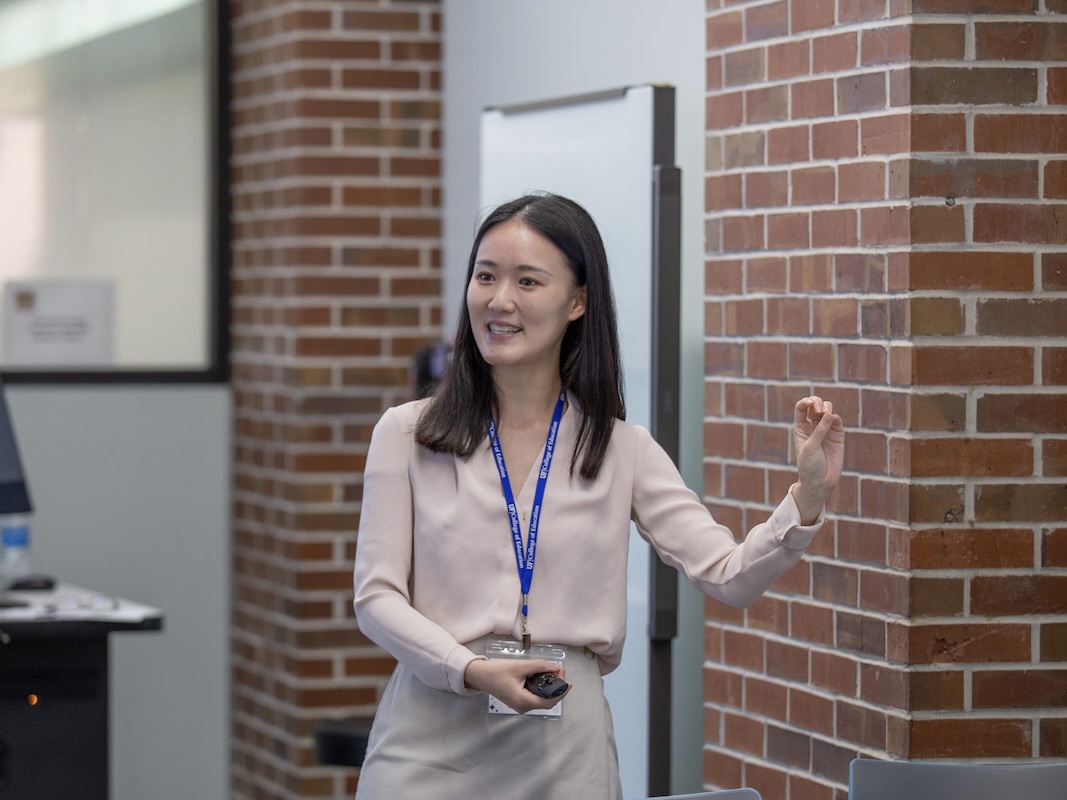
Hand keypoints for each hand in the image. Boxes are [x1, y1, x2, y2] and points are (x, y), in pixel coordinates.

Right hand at [463, 658, 568, 712]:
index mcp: (523, 701)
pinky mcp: (519, 702)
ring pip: (542, 700)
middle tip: (559, 671)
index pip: (549, 701)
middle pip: (547, 701)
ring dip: (549, 687)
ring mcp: (521, 706)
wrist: (481, 676)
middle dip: (556, 687)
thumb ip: (540, 666)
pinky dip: (542, 688)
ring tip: (552, 672)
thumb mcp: (521, 666)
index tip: (566, 679)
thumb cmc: (497, 672)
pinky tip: (543, 677)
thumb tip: (556, 667)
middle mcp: (523, 707)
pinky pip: (536, 697)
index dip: (560, 691)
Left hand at [791, 395, 844, 523]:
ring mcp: (825, 429)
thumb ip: (819, 431)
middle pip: (815, 405)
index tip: (809, 403)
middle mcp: (812, 426)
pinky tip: (833, 419)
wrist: (820, 481)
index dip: (805, 402)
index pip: (801, 408)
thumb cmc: (809, 465)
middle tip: (818, 410)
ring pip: (827, 410)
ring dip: (827, 407)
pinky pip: (837, 421)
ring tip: (826, 413)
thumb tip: (829, 413)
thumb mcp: (810, 447)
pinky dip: (836, 417)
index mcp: (800, 427)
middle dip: (817, 402)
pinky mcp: (837, 435)